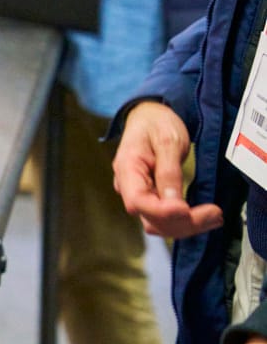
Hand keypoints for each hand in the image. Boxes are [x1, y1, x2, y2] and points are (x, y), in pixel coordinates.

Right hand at [112, 101, 220, 237]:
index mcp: (127, 168)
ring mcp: (140, 194)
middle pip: (150, 219)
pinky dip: (185, 222)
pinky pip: (164, 218)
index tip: (187, 210)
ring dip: (187, 226)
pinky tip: (205, 217)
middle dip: (183, 223)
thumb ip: (169, 172)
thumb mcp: (168, 141)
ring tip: (215, 217)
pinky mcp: (151, 198)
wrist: (149, 116)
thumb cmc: (157, 124)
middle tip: (215, 214)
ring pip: (158, 224)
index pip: (138, 201)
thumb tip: (174, 204)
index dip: (162, 211)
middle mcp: (129, 187)